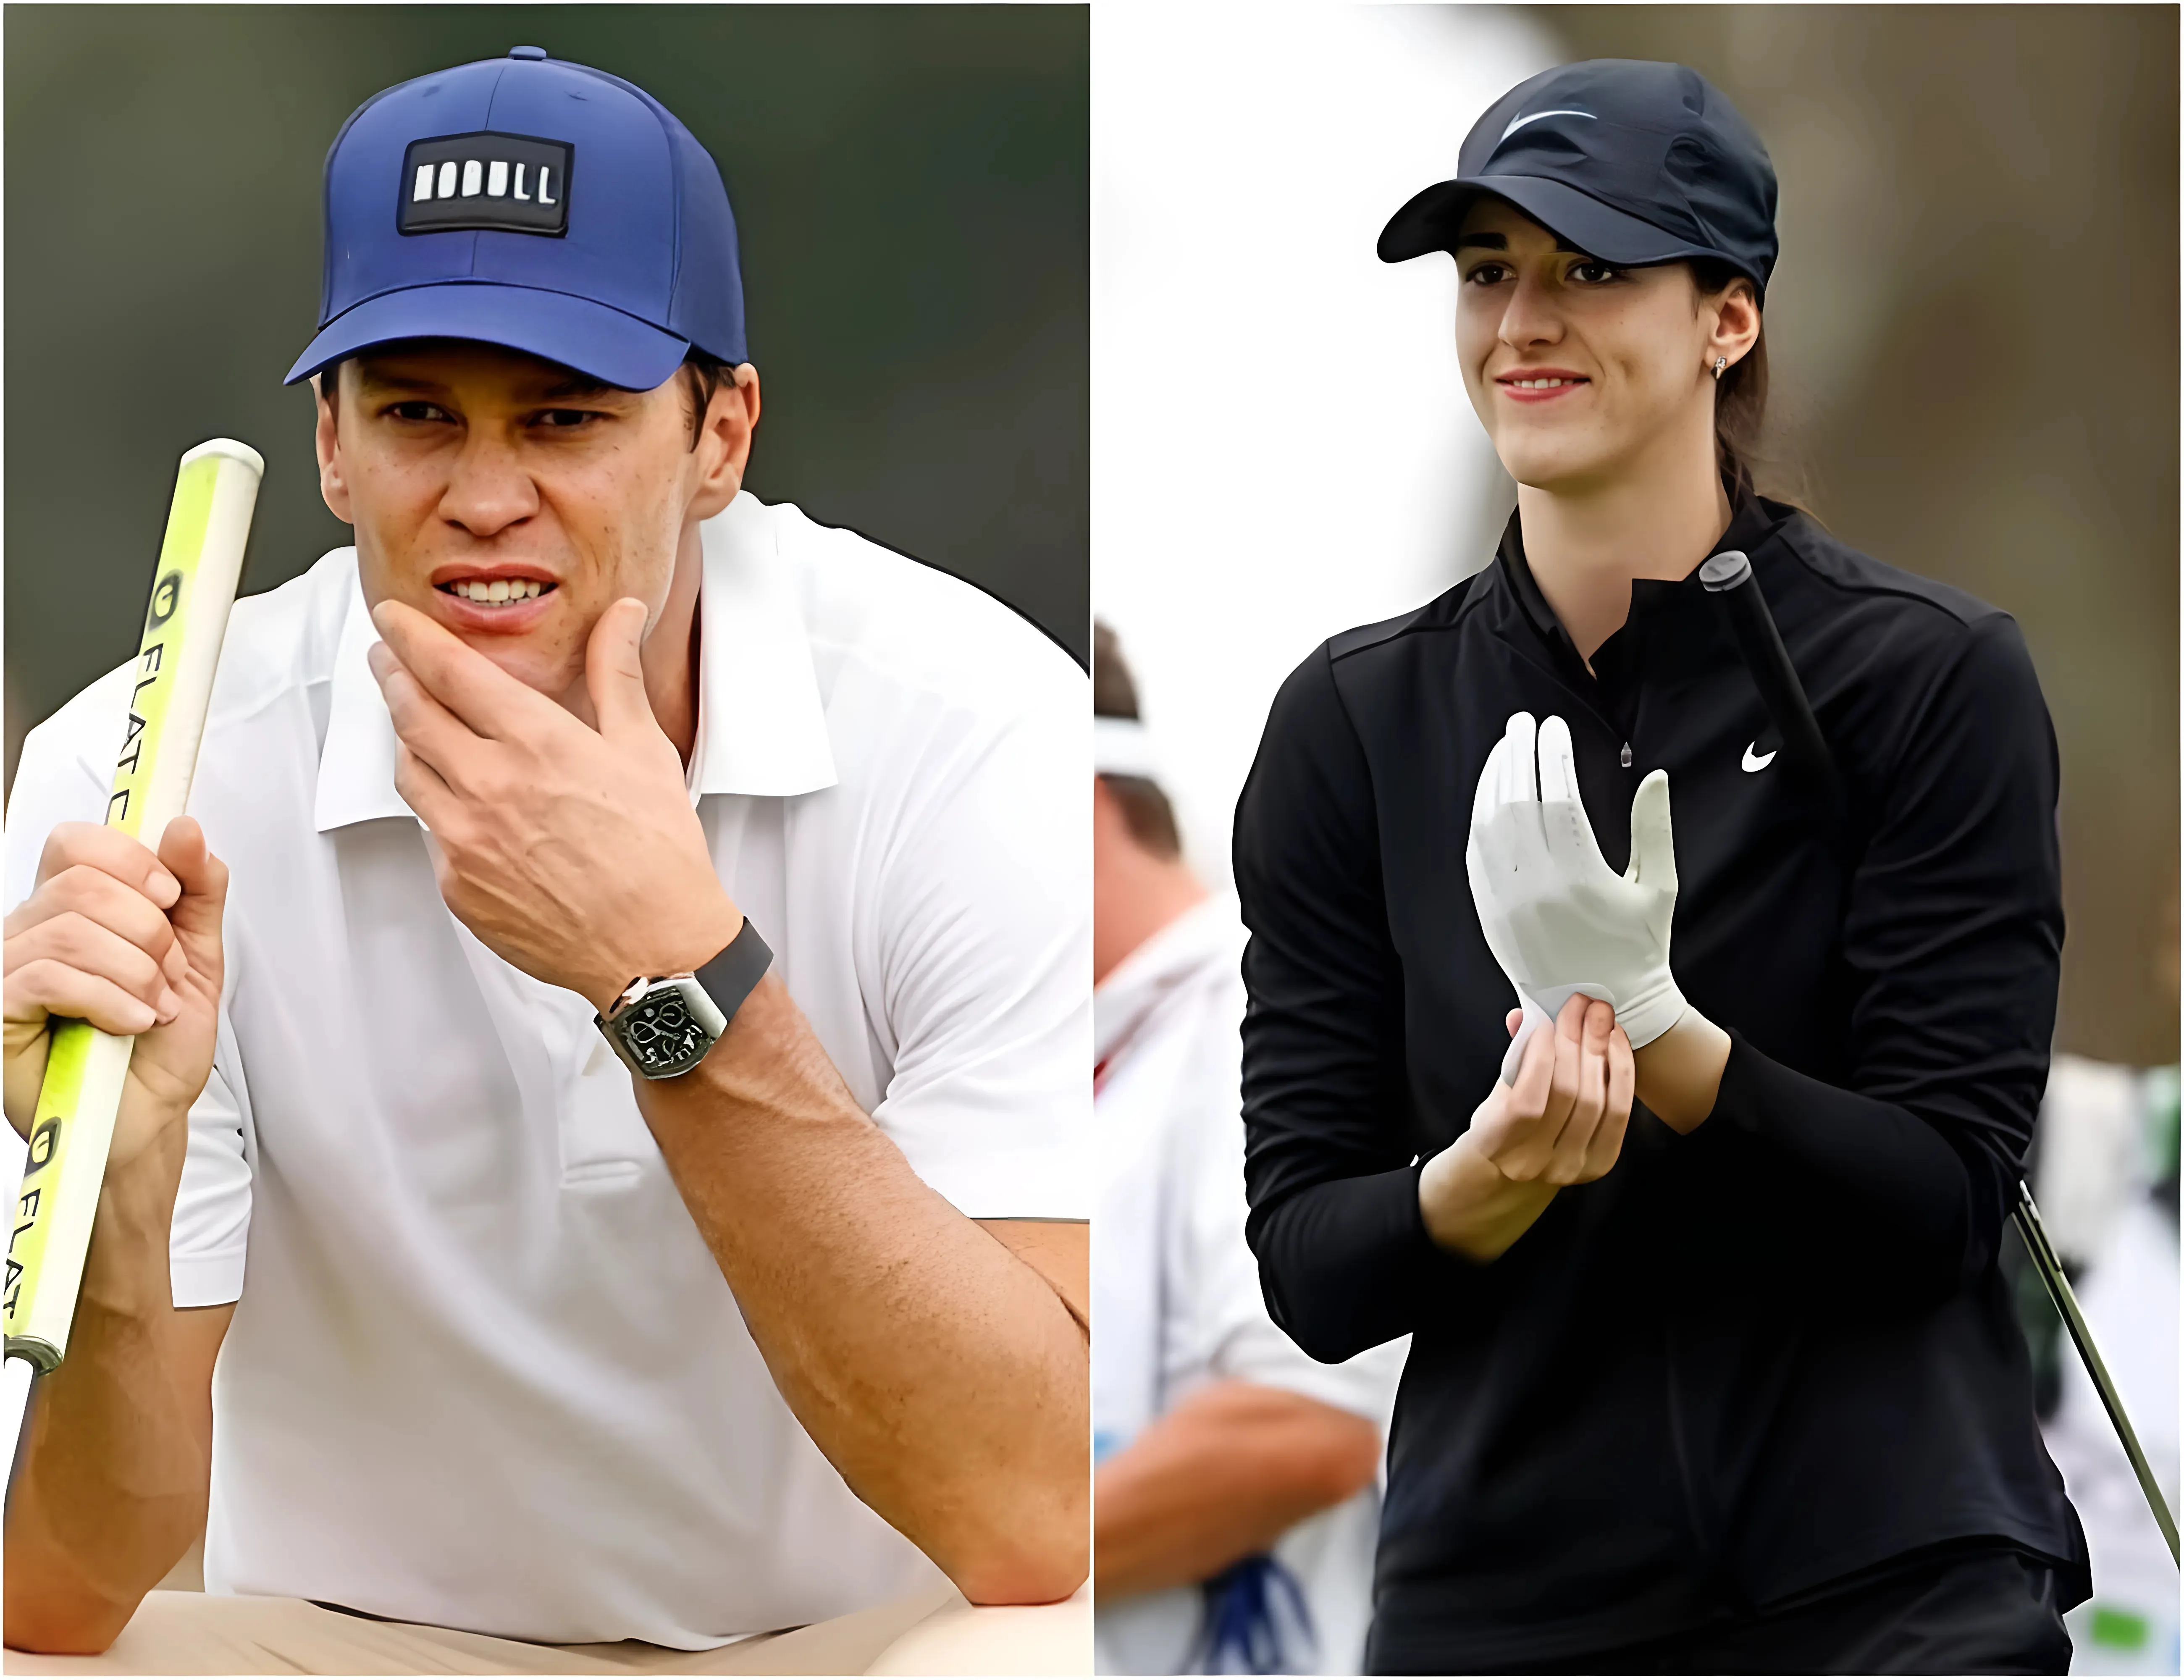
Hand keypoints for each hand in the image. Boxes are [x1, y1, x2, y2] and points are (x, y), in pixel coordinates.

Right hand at [4, 819, 228, 1168]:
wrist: (149, 1116)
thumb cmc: (160, 1045)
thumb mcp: (198, 958)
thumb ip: (197, 891)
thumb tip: (183, 828)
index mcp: (76, 908)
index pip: (78, 842)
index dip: (132, 860)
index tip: (170, 897)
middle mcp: (33, 930)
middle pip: (84, 882)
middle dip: (149, 932)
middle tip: (168, 975)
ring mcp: (10, 969)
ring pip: (72, 929)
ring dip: (135, 973)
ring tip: (153, 1007)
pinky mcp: (2, 1009)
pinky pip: (48, 976)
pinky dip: (108, 999)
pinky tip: (129, 1023)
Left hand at [369, 597, 740, 1011]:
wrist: (655, 949)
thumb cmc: (659, 855)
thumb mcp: (645, 751)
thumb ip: (617, 674)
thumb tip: (622, 614)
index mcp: (536, 743)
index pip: (448, 670)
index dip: (411, 636)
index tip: (392, 618)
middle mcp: (489, 786)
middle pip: (412, 714)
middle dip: (393, 677)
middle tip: (388, 658)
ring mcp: (464, 840)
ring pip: (408, 772)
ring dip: (408, 739)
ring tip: (420, 725)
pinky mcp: (456, 885)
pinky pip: (429, 831)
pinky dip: (439, 806)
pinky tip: (464, 802)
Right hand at [1464, 992, 1633, 1185]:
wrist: (1514, 1174)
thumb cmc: (1501, 1124)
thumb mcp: (1495, 1092)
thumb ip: (1512, 1058)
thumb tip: (1524, 1017)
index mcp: (1497, 1145)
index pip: (1527, 1102)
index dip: (1540, 1058)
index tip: (1545, 1021)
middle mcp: (1535, 1162)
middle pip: (1567, 1094)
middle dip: (1576, 1041)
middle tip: (1581, 1004)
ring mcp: (1572, 1166)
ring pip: (1597, 1100)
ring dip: (1601, 1050)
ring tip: (1600, 1016)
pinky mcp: (1601, 1162)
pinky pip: (1620, 1111)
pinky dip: (1621, 1072)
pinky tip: (1615, 1042)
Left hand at [1466, 711, 1685, 1079]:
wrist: (1600, 1004)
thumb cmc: (1638, 945)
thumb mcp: (1658, 888)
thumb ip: (1655, 829)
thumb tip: (1655, 776)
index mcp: (1580, 879)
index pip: (1556, 797)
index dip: (1553, 755)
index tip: (1555, 725)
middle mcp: (1536, 889)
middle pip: (1516, 801)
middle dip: (1518, 754)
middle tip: (1523, 721)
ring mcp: (1506, 901)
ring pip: (1489, 824)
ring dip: (1494, 778)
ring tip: (1506, 746)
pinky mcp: (1489, 912)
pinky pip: (1476, 854)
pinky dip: (1480, 816)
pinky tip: (1490, 791)